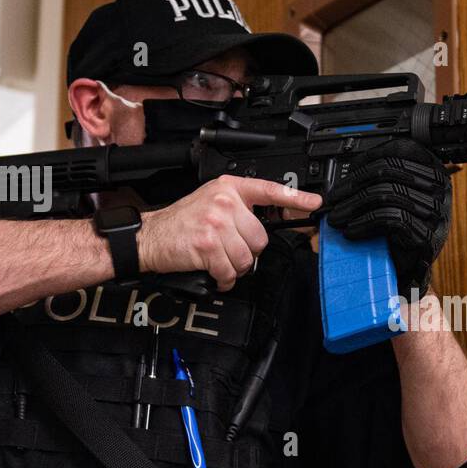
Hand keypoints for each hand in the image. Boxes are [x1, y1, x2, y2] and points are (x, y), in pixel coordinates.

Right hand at [138, 175, 320, 290]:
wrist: (151, 237)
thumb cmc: (183, 223)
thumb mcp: (212, 202)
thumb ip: (240, 207)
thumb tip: (268, 222)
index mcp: (229, 188)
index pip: (269, 190)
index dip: (296, 198)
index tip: (315, 203)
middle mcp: (224, 202)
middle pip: (260, 238)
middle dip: (247, 251)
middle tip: (228, 250)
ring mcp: (216, 222)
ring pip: (247, 258)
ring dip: (235, 267)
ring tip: (219, 261)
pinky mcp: (208, 244)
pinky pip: (231, 271)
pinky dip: (224, 279)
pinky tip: (214, 272)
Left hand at [323, 139, 451, 296]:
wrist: (408, 265)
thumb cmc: (398, 230)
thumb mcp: (390, 194)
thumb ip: (377, 177)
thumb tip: (346, 171)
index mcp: (432, 169)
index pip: (399, 150)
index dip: (368, 160)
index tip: (346, 176)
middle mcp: (439, 187)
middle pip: (389, 172)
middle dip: (353, 187)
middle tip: (333, 200)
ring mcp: (436, 211)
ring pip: (387, 195)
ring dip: (354, 207)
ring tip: (337, 218)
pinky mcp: (428, 234)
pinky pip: (391, 220)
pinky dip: (364, 224)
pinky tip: (351, 231)